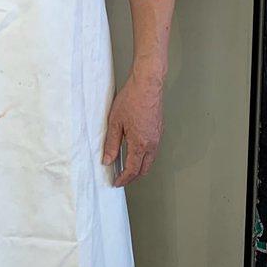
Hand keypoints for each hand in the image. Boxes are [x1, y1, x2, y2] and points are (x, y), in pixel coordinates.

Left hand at [102, 68, 163, 187]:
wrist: (147, 84)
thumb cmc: (131, 100)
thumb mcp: (115, 122)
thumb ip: (111, 143)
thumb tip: (107, 160)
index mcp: (140, 144)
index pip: (133, 170)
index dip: (124, 178)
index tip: (116, 182)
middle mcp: (152, 144)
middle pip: (144, 169)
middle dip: (133, 176)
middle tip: (121, 177)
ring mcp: (157, 137)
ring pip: (150, 160)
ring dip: (140, 166)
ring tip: (126, 165)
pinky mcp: (159, 130)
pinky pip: (153, 150)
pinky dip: (145, 156)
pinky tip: (135, 150)